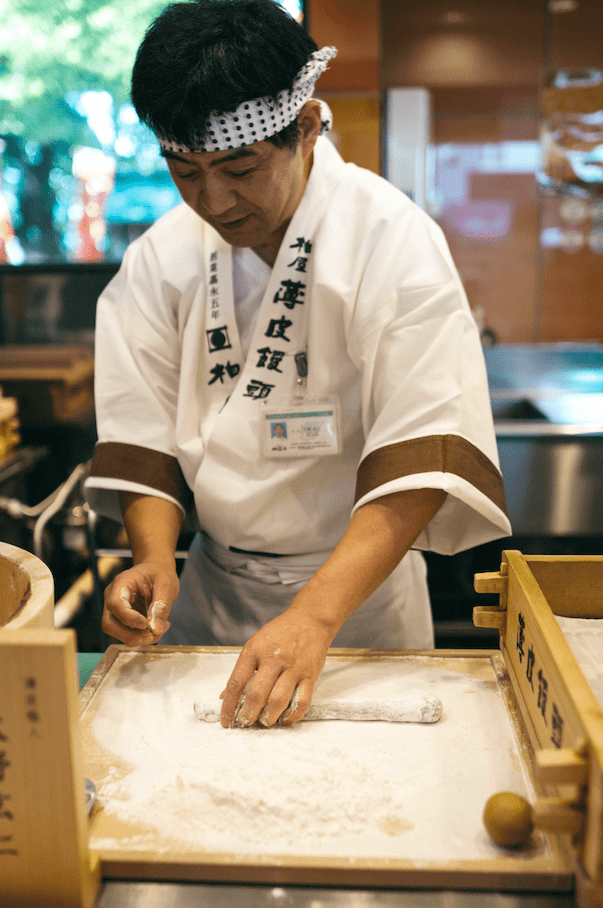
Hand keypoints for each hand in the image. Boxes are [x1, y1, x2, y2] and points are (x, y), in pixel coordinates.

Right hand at [102, 561, 179, 644]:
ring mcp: (115, 609)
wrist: (156, 571)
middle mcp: (112, 596)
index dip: (129, 618)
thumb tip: (155, 629)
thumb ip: (161, 605)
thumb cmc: (159, 574)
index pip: (115, 604)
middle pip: (109, 623)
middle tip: (153, 635)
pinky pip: (125, 633)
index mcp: (122, 583)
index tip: (147, 624)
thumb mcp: (167, 584)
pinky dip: (140, 636)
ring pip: (115, 632)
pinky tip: (156, 627)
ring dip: (137, 638)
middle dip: (130, 635)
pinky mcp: (121, 618)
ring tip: (159, 629)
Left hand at [219, 607, 333, 727]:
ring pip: (278, 701)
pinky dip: (292, 716)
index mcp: (254, 651)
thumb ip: (242, 671)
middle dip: (248, 715)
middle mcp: (273, 659)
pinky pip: (301, 702)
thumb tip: (226, 697)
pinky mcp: (310, 675)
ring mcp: (293, 668)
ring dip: (268, 717)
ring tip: (264, 721)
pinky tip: (285, 718)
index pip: (236, 683)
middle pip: (256, 695)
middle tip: (245, 723)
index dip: (228, 706)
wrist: (310, 620)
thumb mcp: (255, 645)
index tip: (226, 720)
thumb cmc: (280, 633)